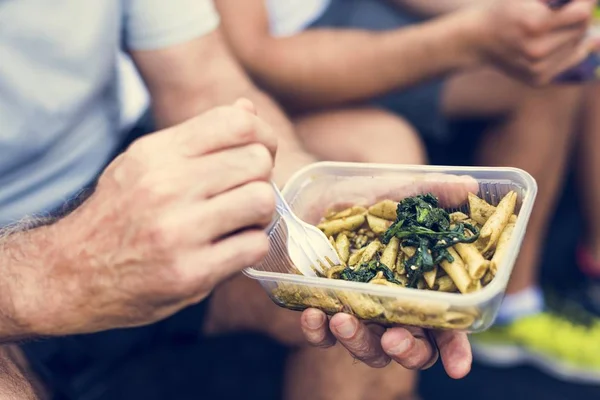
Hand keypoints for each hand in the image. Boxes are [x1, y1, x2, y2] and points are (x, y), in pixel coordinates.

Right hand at [21, 99, 277, 335]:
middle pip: (257, 162)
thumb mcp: (145, 163)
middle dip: (260, 178)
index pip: (238, 123)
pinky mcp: (190, 273)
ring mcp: (178, 231)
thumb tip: (246, 109)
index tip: (261, 154)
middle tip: (244, 194)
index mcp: (157, 153)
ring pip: (262, 201)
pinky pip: (255, 246)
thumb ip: (197, 138)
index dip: (264, 137)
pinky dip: (250, 247)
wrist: (70, 275)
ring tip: (239, 221)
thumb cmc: (117, 214)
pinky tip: (230, 248)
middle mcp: (166, 186)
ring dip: (259, 214)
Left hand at [295, 173, 476, 376]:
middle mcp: (394, 307)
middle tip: (394, 339)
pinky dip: (318, 332)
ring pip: (368, 347)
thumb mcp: (397, 192)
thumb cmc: (368, 201)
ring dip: (358, 341)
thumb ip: (432, 192)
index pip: (447, 327)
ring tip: (343, 319)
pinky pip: (323, 336)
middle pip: (411, 347)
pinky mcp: (327, 310)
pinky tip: (314, 314)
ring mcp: (361, 312)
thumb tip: (469, 184)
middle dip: (407, 350)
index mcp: (422, 288)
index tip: (458, 367)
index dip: (456, 350)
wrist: (317, 198)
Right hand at [470, 0, 597, 83]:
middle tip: (558, 15)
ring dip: (572, 35)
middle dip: (577, 19)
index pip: (582, 13)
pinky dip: (566, 51)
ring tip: (550, 30)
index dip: (584, 2)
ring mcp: (537, 69)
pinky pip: (569, 62)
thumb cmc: (506, 10)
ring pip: (578, 47)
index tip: (576, 1)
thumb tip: (591, 8)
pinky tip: (549, 45)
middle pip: (581, 30)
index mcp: (534, 25)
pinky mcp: (538, 80)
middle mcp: (536, 51)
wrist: (477, 39)